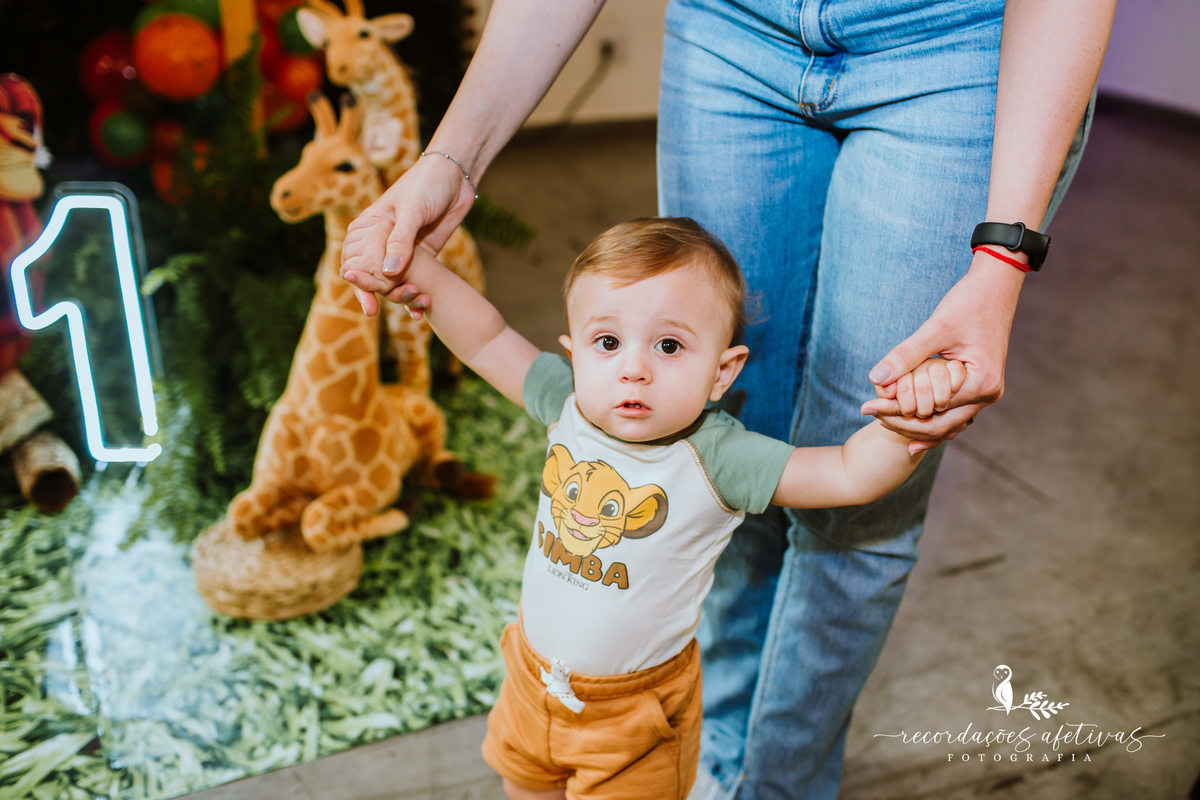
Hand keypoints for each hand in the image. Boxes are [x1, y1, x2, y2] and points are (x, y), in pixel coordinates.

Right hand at [340, 152, 475, 315]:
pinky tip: (422, 312)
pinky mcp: (422, 257)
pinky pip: (415, 281)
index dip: (360, 284)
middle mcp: (381, 243)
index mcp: (368, 229)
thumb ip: (401, 241)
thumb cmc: (426, 184)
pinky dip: (416, 297)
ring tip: (418, 305)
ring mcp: (402, 252)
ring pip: (394, 283)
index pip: (354, 262)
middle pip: (373, 278)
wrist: (455, 178)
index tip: (370, 304)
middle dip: (382, 296)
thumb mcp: (412, 210)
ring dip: (402, 298)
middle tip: (396, 306)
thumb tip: (389, 273)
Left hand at [860, 257, 1024, 451]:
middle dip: (903, 423)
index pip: (930, 409)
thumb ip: (906, 354)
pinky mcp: (978, 387)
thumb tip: (876, 379)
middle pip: (939, 426)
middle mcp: (987, 395)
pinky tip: (907, 429)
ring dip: (915, 425)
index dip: (896, 409)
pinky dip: (930, 419)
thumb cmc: (968, 303)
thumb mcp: (935, 328)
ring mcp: (986, 394)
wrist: (995, 287)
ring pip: (946, 424)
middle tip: (869, 413)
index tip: (866, 405)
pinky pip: (952, 413)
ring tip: (881, 420)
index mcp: (981, 384)